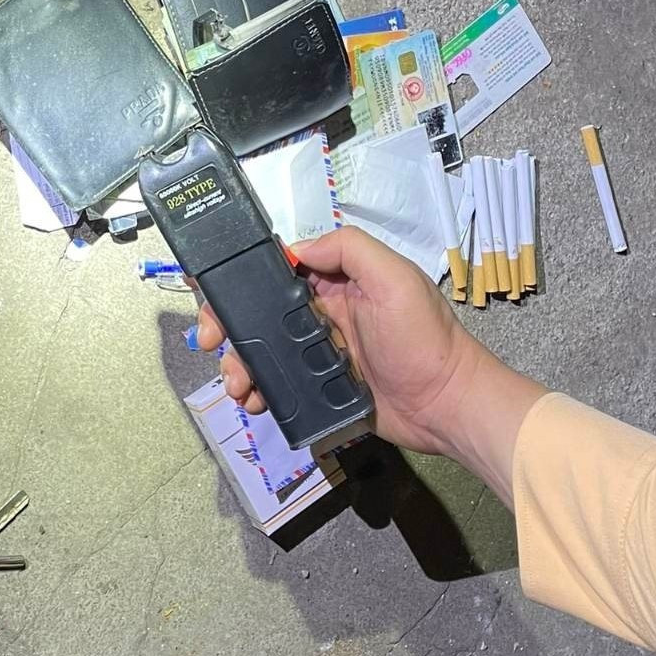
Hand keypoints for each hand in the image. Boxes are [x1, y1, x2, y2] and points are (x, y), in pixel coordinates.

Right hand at [194, 227, 543, 476]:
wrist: (446, 407)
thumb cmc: (424, 338)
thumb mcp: (395, 277)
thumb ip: (349, 249)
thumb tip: (295, 248)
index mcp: (336, 282)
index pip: (277, 269)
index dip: (241, 279)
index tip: (212, 293)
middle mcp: (322, 314)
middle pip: (259, 312)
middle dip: (227, 325)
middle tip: (209, 342)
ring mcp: (318, 353)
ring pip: (262, 351)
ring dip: (239, 363)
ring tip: (236, 384)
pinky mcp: (319, 389)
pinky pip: (278, 385)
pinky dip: (258, 391)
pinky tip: (253, 401)